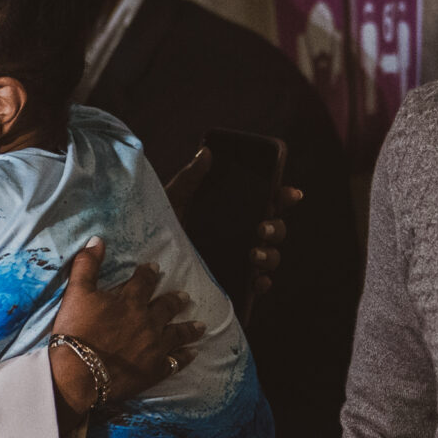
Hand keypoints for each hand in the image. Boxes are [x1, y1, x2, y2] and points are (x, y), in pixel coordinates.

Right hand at [47, 239, 201, 427]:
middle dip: (175, 300)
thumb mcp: (76, 293)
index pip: (144, 282)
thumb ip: (86, 265)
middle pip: (166, 307)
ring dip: (189, 328)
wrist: (80, 374)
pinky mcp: (155, 370)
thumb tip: (97, 240)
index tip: (155, 268)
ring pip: (177, 334)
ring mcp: (154, 347)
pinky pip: (175, 362)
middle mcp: (148, 322)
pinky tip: (192, 354)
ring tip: (201, 326)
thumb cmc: (76, 332)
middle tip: (185, 296)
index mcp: (130, 302)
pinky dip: (184, 357)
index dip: (149, 273)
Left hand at [161, 146, 303, 321]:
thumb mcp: (173, 200)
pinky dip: (262, 284)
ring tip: (253, 255)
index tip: (290, 194)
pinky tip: (257, 281)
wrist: (147, 261)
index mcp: (235, 211)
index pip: (269, 202)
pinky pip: (256, 286)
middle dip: (277, 228)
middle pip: (276, 230)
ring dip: (270, 256)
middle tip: (262, 228)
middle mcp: (243, 235)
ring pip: (271, 258)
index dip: (284, 197)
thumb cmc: (162, 225)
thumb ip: (189, 178)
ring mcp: (240, 260)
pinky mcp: (233, 283)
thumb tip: (206, 152)